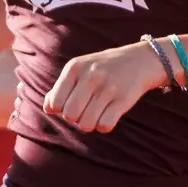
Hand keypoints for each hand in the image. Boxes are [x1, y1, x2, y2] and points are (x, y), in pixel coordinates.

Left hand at [44, 41, 166, 132]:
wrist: (139, 60)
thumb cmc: (102, 68)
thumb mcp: (79, 69)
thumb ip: (60, 88)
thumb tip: (48, 108)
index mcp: (74, 67)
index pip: (55, 103)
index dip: (60, 109)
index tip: (72, 103)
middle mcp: (90, 76)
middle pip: (70, 116)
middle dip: (75, 118)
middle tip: (86, 109)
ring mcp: (108, 88)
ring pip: (86, 124)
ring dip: (90, 123)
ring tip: (97, 112)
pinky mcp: (123, 100)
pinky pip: (105, 126)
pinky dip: (105, 125)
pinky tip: (109, 114)